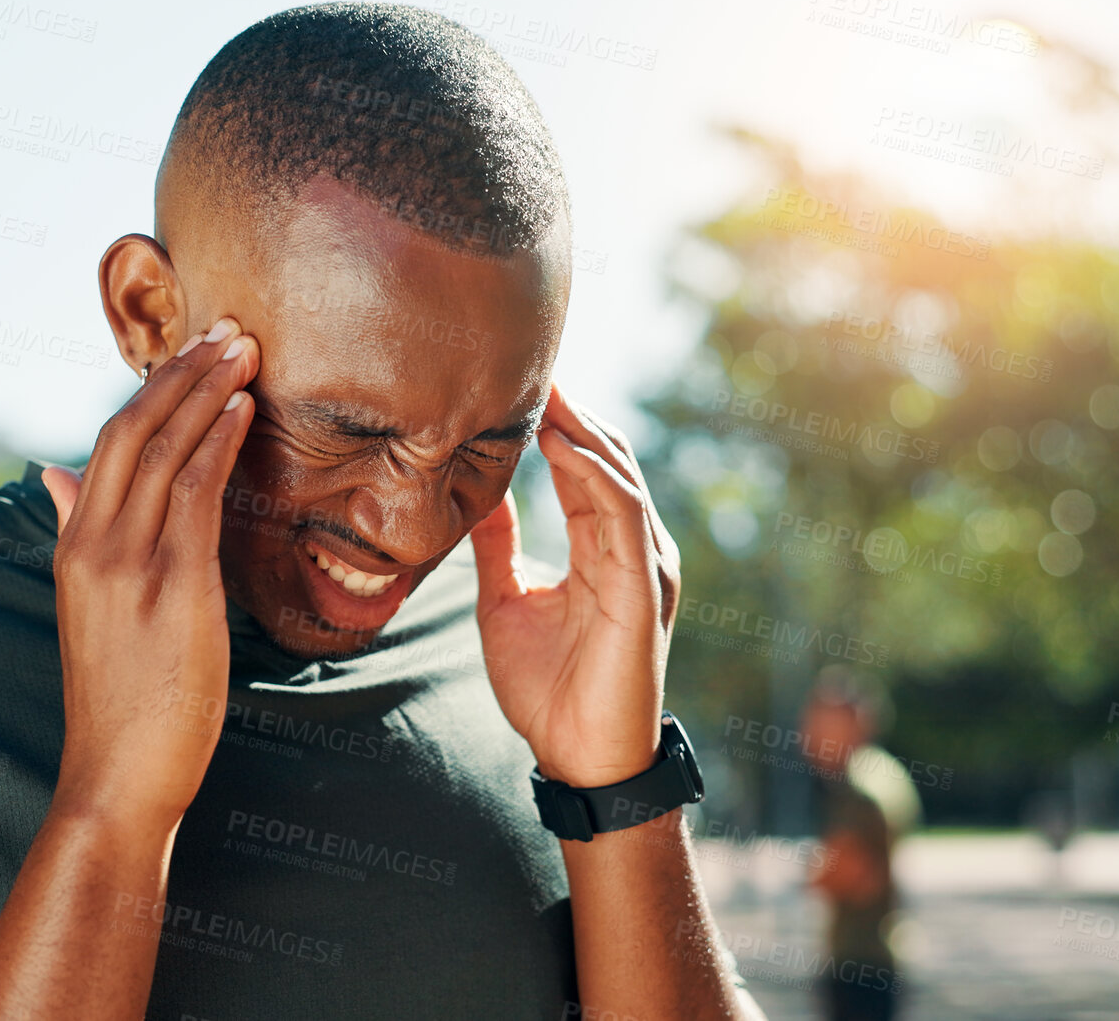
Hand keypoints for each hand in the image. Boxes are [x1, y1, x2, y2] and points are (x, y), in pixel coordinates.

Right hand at [40, 318, 258, 828]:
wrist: (117, 777)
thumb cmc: (119, 700)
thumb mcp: (85, 607)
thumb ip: (75, 532)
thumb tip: (54, 473)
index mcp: (74, 547)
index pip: (109, 444)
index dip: (152, 390)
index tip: (192, 349)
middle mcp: (94, 544)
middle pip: (134, 429)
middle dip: (181, 372)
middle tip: (226, 328)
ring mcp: (130, 563)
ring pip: (166, 450)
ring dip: (208, 391)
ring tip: (244, 349)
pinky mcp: (172, 586)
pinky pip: (196, 494)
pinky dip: (219, 443)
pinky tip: (244, 411)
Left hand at [471, 383, 681, 787]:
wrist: (576, 757)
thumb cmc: (548, 689)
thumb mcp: (505, 601)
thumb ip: (497, 547)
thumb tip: (475, 495)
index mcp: (602, 549)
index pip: (582, 468)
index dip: (554, 422)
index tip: (518, 381)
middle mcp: (631, 548)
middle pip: (605, 459)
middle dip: (570, 410)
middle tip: (531, 362)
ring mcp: (643, 565)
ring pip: (618, 475)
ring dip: (582, 428)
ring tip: (544, 388)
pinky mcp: (643, 587)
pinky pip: (621, 512)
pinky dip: (594, 471)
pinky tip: (560, 441)